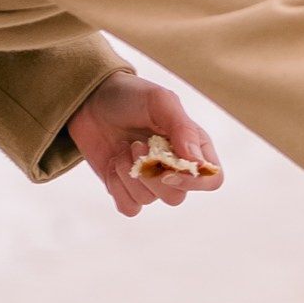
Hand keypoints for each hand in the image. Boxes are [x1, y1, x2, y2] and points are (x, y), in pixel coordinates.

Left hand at [66, 72, 224, 217]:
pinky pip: (128, 207)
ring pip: (148, 200)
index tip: (167, 167)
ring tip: (122, 147)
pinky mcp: (126, 188)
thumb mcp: (160, 101)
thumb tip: (196, 162)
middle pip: (177, 196)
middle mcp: (175, 168)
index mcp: (194, 146)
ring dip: (128, 174)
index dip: (193, 181)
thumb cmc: (131, 95)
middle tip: (136, 144)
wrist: (92, 100)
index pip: (212, 179)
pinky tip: (112, 163)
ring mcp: (150, 181)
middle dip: (151, 174)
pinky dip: (116, 187)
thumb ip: (183, 129)